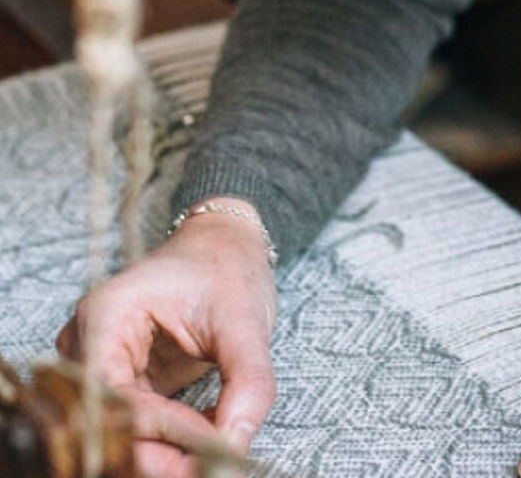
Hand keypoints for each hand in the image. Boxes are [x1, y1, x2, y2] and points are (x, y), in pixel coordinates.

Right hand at [56, 198, 276, 477]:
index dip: (158, 428)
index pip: (114, 392)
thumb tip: (236, 444)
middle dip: (158, 452)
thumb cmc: (228, 269)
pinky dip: (169, 441)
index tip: (208, 447)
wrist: (224, 247)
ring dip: (162, 452)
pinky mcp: (122, 380)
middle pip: (109, 419)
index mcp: (108, 312)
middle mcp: (91, 340)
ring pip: (118, 429)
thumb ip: (247, 381)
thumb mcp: (246, 320)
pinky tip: (206, 440)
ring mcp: (102, 361)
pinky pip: (135, 424)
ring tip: (209, 459)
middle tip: (205, 468)